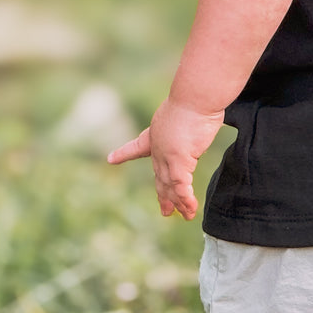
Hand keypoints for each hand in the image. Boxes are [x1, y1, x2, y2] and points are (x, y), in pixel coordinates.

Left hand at [107, 97, 224, 219]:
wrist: (195, 97)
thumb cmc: (195, 98)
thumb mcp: (187, 110)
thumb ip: (189, 120)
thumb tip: (201, 118)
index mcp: (156, 133)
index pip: (138, 145)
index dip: (124, 153)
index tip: (111, 158)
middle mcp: (158, 147)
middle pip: (160, 176)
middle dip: (163, 194)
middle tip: (164, 210)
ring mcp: (167, 156)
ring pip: (171, 186)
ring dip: (178, 203)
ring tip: (184, 216)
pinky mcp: (179, 162)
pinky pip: (182, 188)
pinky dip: (186, 200)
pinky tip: (190, 210)